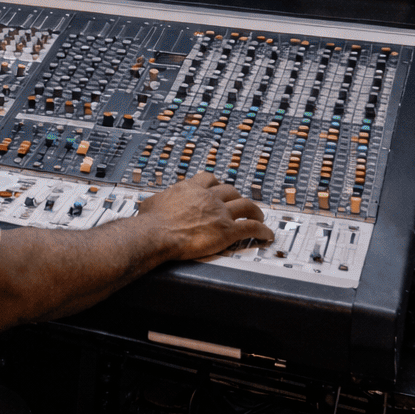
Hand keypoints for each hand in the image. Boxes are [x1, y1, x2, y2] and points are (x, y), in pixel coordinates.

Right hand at [136, 173, 273, 259]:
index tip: (219, 189)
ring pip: (246, 206)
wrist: (156, 233)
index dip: (217, 184)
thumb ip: (157, 201)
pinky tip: (266, 234)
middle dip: (237, 197)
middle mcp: (208, 197)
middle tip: (240, 204)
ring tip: (259, 216)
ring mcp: (219, 213)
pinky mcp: (227, 231)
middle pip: (231, 191)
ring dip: (255, 211)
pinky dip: (262, 230)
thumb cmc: (151, 222)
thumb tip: (147, 204)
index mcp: (190, 189)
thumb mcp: (151, 203)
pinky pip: (251, 227)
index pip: (209, 179)